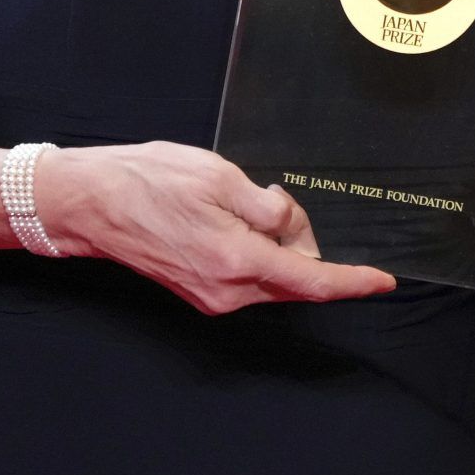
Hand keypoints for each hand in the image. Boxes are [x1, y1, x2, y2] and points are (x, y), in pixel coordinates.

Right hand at [39, 142, 393, 312]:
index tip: (383, 281)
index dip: (352, 282)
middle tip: (279, 201)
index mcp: (237, 260)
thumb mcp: (223, 177)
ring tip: (248, 205)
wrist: (90, 203)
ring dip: (280, 249)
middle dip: (308, 248)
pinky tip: (237, 223)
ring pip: (272, 281)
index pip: (312, 281)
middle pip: (295, 282)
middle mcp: (227, 291)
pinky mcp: (199, 293)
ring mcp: (211, 297)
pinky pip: (249, 280)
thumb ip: (270, 209)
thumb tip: (295, 233)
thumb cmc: (151, 180)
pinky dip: (259, 255)